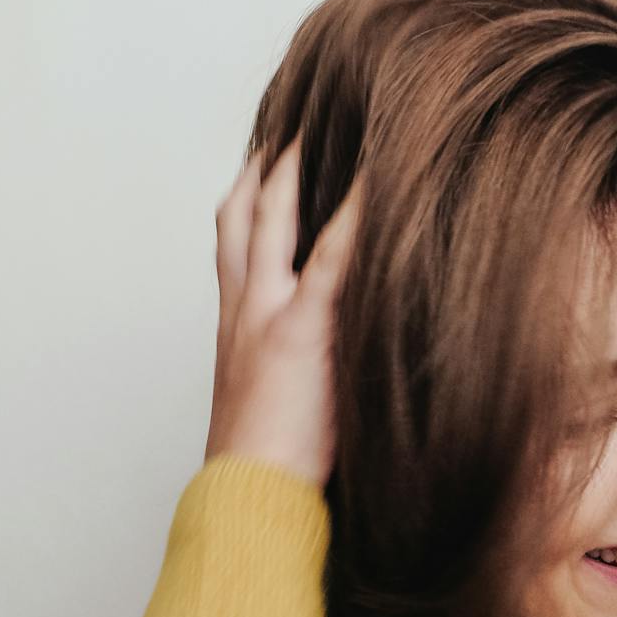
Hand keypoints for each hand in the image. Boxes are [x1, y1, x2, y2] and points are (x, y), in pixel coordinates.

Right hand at [204, 133, 360, 487]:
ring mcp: (268, 313)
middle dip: (266, 164)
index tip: (263, 164)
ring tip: (329, 126)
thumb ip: (299, 364)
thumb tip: (335, 352)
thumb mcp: (276, 402)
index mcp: (236, 325)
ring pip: (272, 218)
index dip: (247, 198)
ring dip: (295, 168)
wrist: (248, 497)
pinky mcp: (301, 329)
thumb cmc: (268, 467)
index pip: (235, 244)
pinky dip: (355, 216)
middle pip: (243, 215)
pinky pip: (330, 256)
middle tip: (289, 120)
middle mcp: (244, 307)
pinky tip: (380, 181)